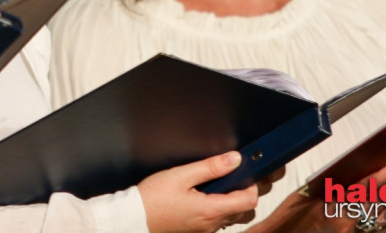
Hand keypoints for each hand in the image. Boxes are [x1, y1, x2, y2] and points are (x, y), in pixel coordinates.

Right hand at [139, 151, 259, 232]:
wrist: (134, 217)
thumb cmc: (153, 197)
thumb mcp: (180, 175)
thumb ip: (210, 167)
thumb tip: (235, 159)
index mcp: (211, 210)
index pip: (248, 201)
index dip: (252, 185)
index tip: (244, 172)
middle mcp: (211, 225)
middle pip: (243, 211)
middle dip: (243, 193)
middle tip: (231, 176)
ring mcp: (204, 231)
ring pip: (231, 218)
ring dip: (231, 202)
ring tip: (216, 185)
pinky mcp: (196, 232)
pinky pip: (217, 222)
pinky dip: (218, 209)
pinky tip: (203, 197)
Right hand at [247, 162, 385, 232]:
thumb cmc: (288, 220)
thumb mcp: (302, 197)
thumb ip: (328, 188)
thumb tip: (347, 177)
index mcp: (331, 209)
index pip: (363, 191)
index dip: (382, 178)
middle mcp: (346, 224)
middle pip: (380, 205)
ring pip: (384, 218)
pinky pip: (379, 227)